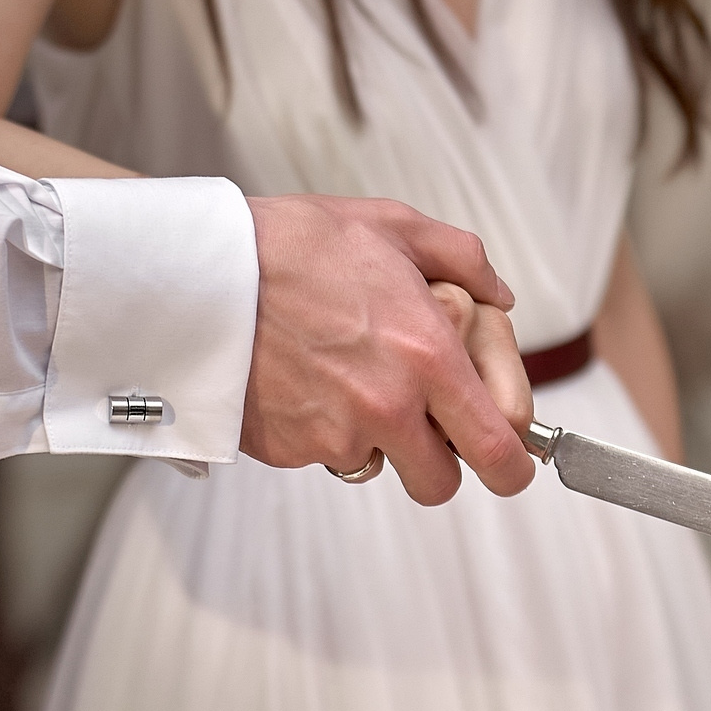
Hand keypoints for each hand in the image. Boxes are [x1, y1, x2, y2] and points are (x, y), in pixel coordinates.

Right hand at [238, 196, 535, 500]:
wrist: (197, 271)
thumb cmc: (292, 245)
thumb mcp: (391, 226)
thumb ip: (463, 261)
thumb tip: (500, 297)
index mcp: (428, 356)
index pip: (498, 449)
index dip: (512, 466)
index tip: (510, 462)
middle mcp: (387, 406)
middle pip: (441, 484)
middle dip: (439, 464)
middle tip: (423, 427)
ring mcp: (333, 434)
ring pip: (376, 466)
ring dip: (373, 440)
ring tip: (343, 379)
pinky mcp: (287, 449)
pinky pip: (320, 456)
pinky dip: (319, 430)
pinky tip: (301, 380)